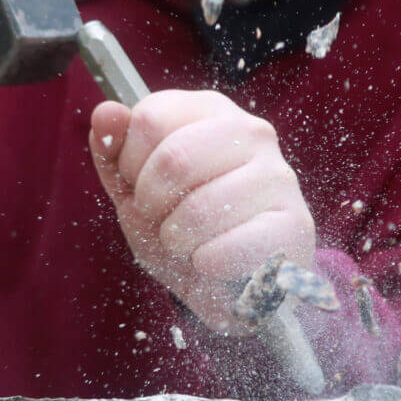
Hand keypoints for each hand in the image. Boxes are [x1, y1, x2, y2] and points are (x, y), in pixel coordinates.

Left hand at [89, 90, 314, 333]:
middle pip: (174, 158)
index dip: (129, 163)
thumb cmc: (182, 229)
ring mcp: (278, 176)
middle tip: (160, 220)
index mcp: (209, 112)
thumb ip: (114, 151)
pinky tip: (213, 264)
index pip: (150, 118)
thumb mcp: (134, 191)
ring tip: (188, 245)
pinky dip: (205, 265)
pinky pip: (226, 249)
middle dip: (149, 203)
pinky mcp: (294, 225)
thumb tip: (105, 112)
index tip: (138, 185)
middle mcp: (251, 132)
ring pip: (199, 209)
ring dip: (176, 240)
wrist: (230, 288)